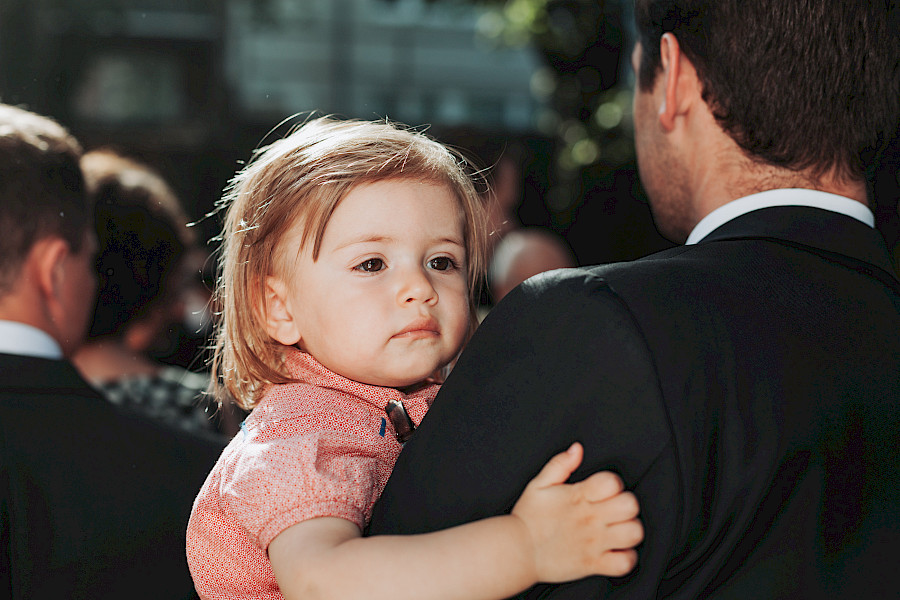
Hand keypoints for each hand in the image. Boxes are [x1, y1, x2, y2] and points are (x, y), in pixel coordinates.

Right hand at [510, 442, 642, 581]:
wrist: (517, 552)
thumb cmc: (528, 520)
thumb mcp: (538, 484)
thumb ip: (560, 464)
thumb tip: (576, 450)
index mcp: (578, 497)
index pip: (612, 482)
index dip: (613, 483)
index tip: (606, 490)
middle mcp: (589, 519)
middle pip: (629, 506)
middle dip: (626, 504)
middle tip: (616, 508)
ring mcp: (593, 543)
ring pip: (633, 533)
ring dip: (630, 529)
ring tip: (619, 528)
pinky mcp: (593, 564)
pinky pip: (625, 563)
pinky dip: (626, 557)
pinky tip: (617, 550)